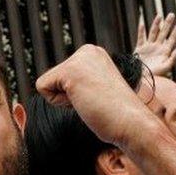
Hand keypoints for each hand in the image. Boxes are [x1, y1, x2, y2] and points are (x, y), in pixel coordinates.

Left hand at [36, 45, 161, 149]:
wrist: (132, 123)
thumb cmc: (118, 115)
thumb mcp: (97, 90)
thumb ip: (82, 83)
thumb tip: (66, 89)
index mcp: (94, 54)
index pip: (62, 76)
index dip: (75, 94)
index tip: (98, 97)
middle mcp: (86, 51)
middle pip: (53, 79)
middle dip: (68, 96)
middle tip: (95, 101)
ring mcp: (79, 58)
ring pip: (48, 83)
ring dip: (66, 101)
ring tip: (91, 101)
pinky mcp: (70, 71)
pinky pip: (43, 88)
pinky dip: (60, 102)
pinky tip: (83, 101)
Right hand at [134, 13, 175, 76]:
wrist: (142, 80)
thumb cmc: (155, 76)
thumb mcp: (166, 68)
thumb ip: (173, 58)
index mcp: (165, 52)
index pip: (172, 39)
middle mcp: (157, 48)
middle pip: (163, 33)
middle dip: (167, 24)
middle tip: (172, 14)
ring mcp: (148, 47)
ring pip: (153, 33)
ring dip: (156, 24)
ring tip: (159, 16)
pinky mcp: (139, 49)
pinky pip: (140, 38)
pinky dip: (141, 30)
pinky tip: (142, 23)